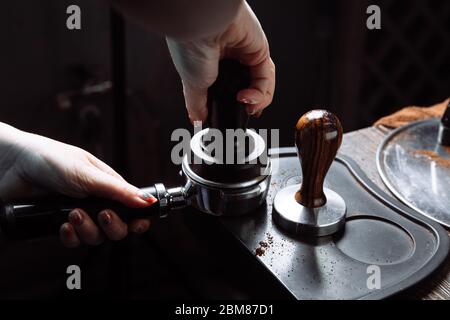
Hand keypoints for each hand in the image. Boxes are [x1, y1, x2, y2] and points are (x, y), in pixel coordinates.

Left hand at [0, 124, 156, 247]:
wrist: (11, 166)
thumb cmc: (50, 159)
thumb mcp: (89, 174)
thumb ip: (119, 191)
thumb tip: (147, 201)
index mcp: (107, 186)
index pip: (132, 207)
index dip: (137, 219)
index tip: (138, 224)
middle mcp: (95, 202)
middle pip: (117, 227)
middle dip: (112, 226)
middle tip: (102, 215)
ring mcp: (78, 214)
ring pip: (96, 236)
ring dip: (87, 229)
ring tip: (73, 214)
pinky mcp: (59, 224)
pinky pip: (74, 240)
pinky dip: (70, 236)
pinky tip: (63, 225)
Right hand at [167, 1, 274, 121]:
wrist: (201, 25)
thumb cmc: (191, 46)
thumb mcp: (192, 84)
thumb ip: (197, 103)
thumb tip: (197, 118)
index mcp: (211, 65)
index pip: (228, 89)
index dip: (234, 104)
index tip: (232, 114)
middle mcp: (229, 59)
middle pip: (248, 88)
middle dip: (249, 105)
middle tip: (244, 111)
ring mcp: (245, 54)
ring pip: (261, 84)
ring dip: (257, 101)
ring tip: (247, 105)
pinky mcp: (260, 50)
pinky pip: (266, 76)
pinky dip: (261, 91)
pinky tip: (249, 96)